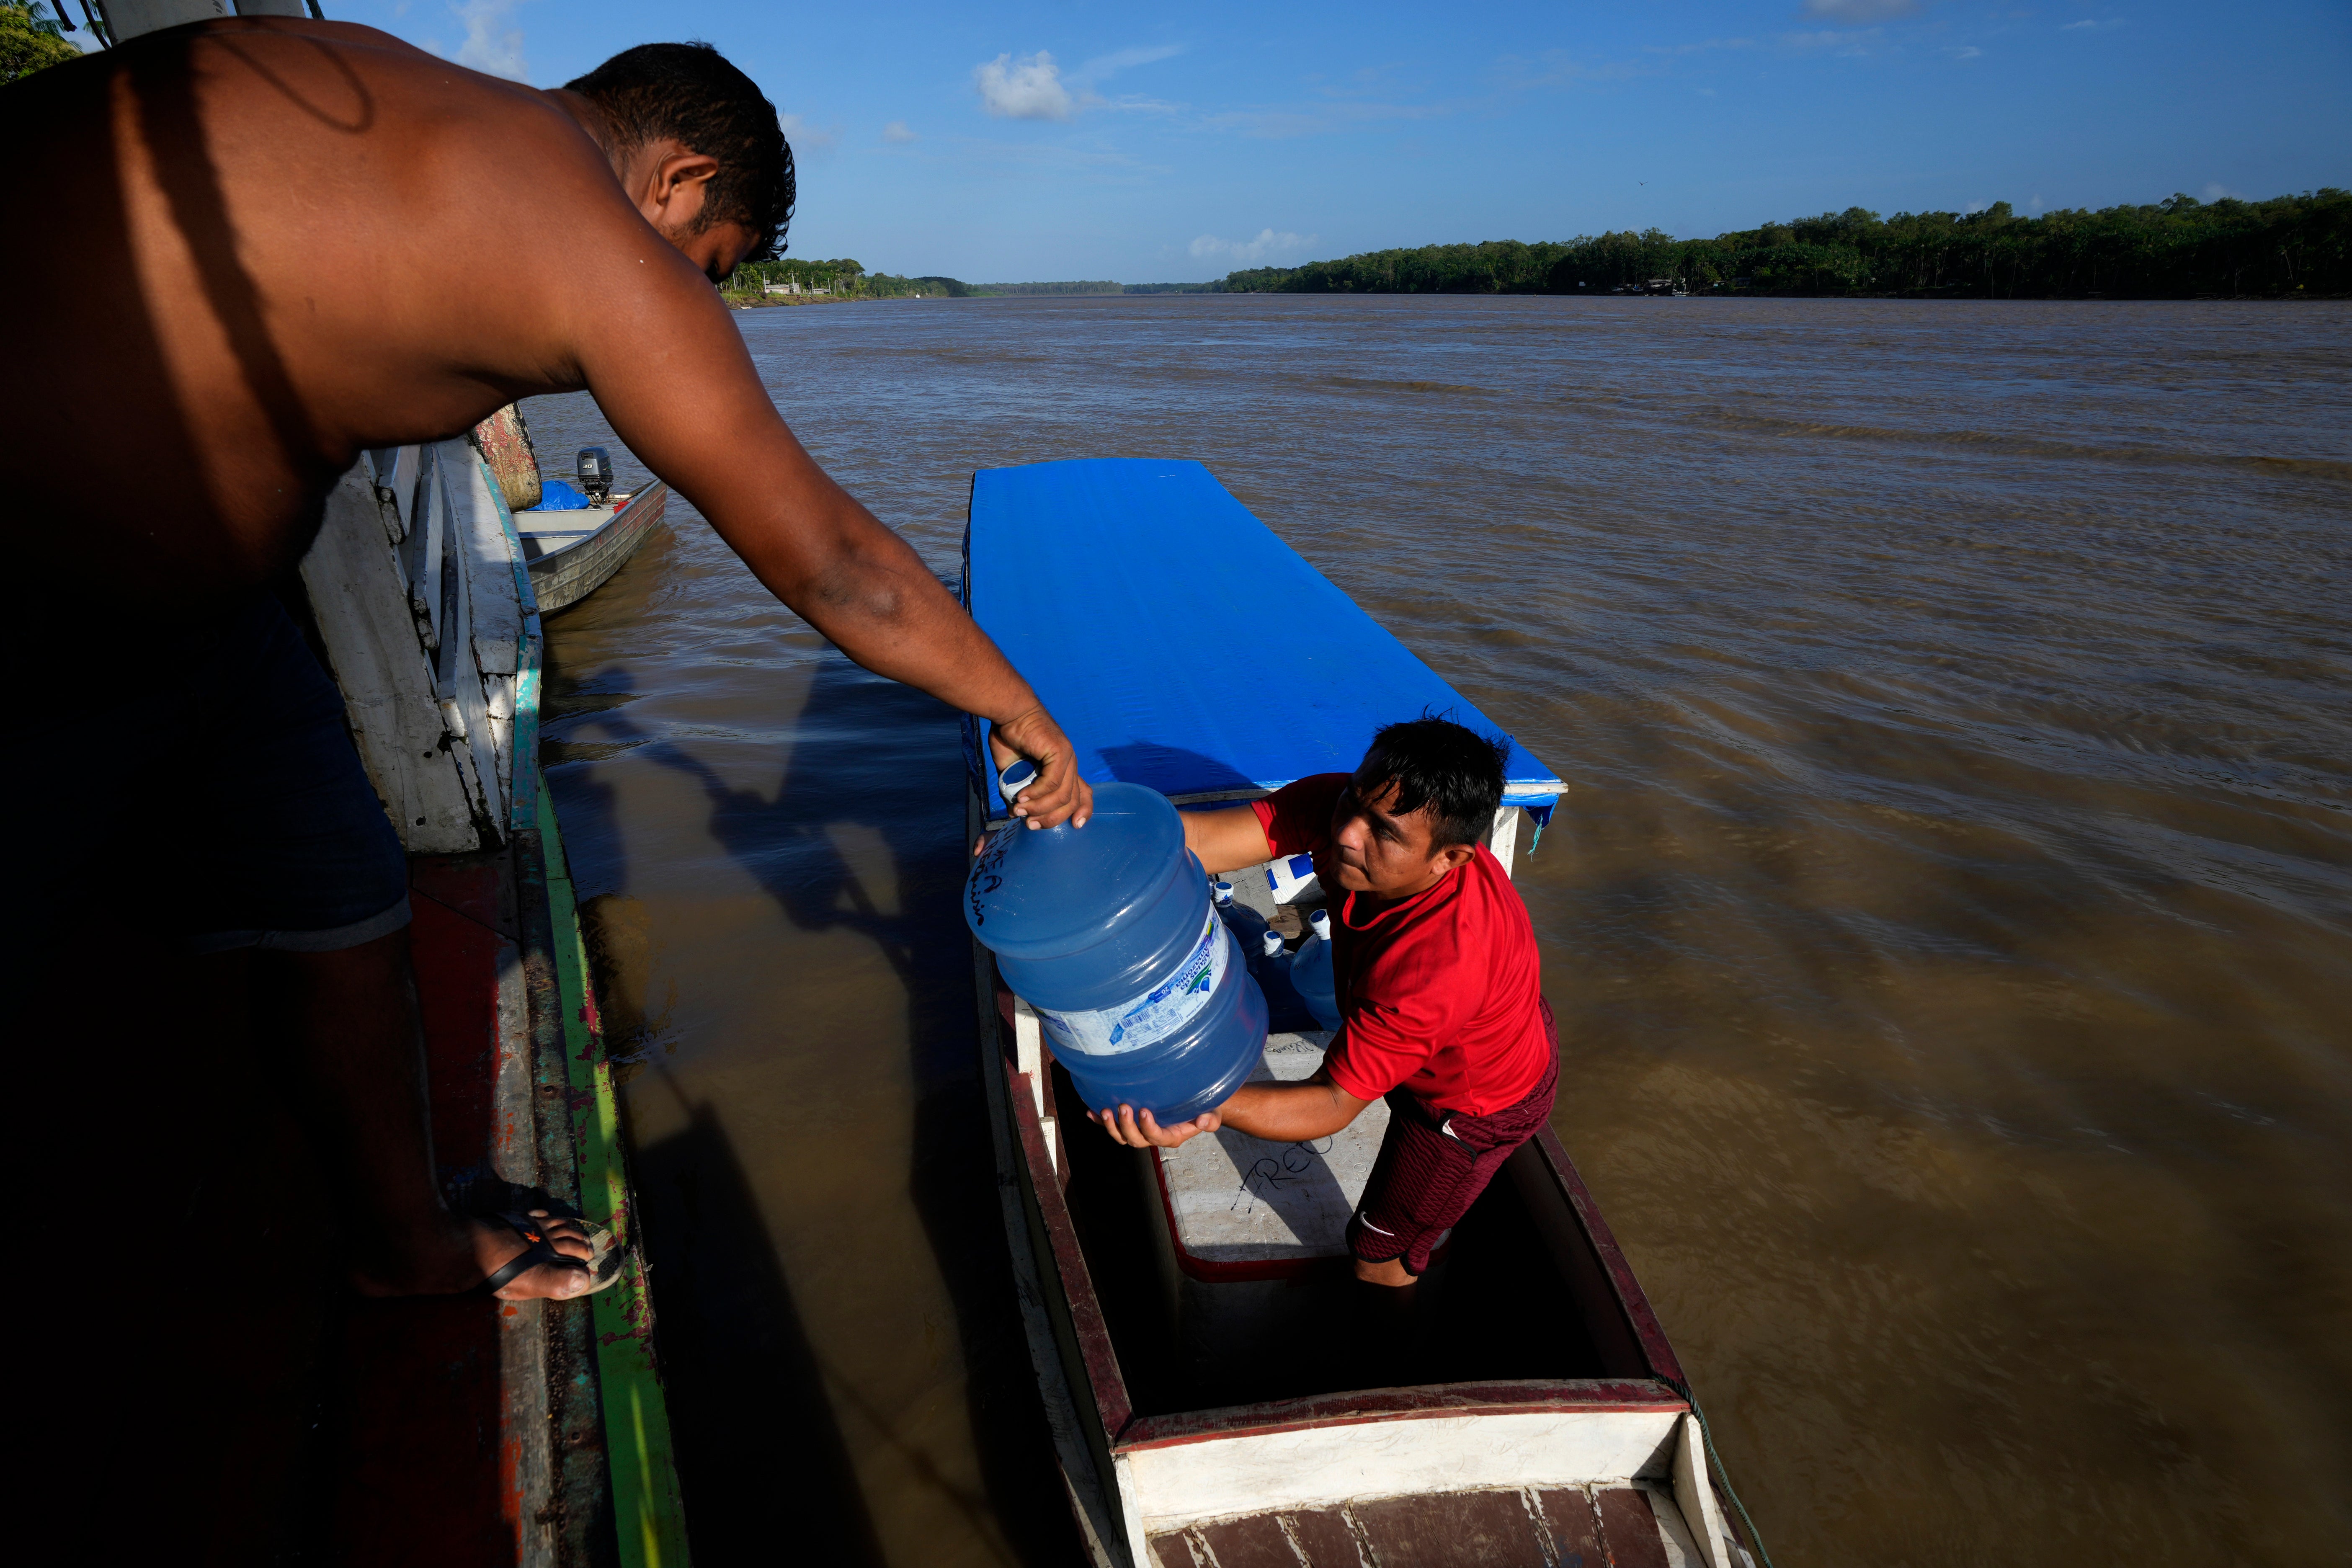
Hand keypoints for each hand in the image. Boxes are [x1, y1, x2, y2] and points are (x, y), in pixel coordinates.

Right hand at [989, 706, 1092, 828]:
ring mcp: (1068, 757)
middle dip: (1051, 819)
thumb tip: (1016, 814)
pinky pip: (1052, 783)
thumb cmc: (1010, 737)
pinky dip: (1036, 794)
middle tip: (1030, 825)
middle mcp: (1070, 764)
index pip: (1084, 794)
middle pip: (1072, 802)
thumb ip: (1017, 792)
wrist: (1008, 712)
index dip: (1083, 811)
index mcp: (1064, 769)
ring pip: (1062, 796)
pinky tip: (1022, 797)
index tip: (1075, 826)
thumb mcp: (1013, 772)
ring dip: (1040, 808)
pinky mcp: (1060, 752)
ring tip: (1020, 810)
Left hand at [1094, 1102, 1220, 1148]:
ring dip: (1111, 1126)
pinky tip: (1091, 1112)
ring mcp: (1140, 1132)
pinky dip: (1100, 1121)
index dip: (1149, 1127)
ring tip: (1105, 1110)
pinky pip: (1113, 1127)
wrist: (1195, 1107)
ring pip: (1122, 1137)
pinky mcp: (1131, 1124)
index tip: (1144, 1111)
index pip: (1157, 1138)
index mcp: (1171, 1137)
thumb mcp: (1212, 1114)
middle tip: (1123, 1107)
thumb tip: (1204, 1122)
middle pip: (1135, 1140)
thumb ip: (1210, 1120)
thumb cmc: (1204, 1110)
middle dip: (1126, 1126)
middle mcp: (1153, 1137)